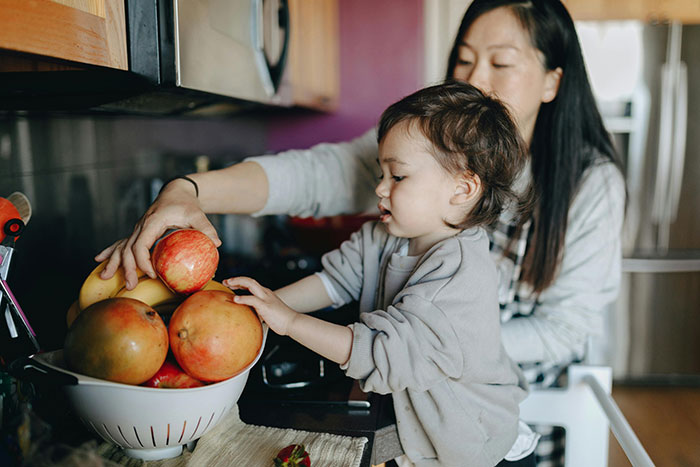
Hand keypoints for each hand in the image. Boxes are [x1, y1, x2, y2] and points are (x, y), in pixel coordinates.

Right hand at [94, 179, 220, 288]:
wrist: (176, 191)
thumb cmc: (187, 204)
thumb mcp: (198, 214)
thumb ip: (206, 228)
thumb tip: (217, 244)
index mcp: (153, 222)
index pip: (141, 244)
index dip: (143, 260)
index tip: (151, 274)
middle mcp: (141, 225)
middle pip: (128, 249)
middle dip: (127, 268)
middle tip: (131, 286)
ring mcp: (138, 228)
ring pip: (121, 246)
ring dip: (114, 262)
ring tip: (105, 277)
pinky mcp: (139, 231)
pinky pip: (122, 242)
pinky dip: (111, 251)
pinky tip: (100, 259)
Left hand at [223, 277, 297, 335]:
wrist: (293, 322)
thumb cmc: (281, 320)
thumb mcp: (267, 313)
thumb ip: (258, 311)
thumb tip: (248, 316)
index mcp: (266, 294)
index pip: (251, 284)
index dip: (240, 282)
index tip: (230, 284)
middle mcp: (265, 293)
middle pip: (249, 280)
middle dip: (236, 279)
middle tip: (225, 281)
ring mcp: (266, 298)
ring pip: (251, 284)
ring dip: (238, 282)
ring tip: (228, 283)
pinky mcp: (266, 306)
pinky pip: (252, 300)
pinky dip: (243, 298)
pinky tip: (235, 299)